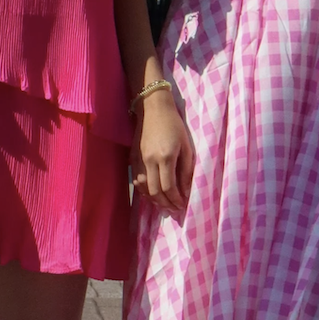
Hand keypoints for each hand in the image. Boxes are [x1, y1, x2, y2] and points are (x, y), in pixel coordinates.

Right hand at [133, 88, 194, 213]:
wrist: (153, 109)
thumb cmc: (174, 125)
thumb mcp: (186, 146)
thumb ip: (186, 170)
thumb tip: (186, 191)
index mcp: (165, 157)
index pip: (169, 187)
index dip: (176, 200)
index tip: (182, 206)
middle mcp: (149, 161)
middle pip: (155, 192)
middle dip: (165, 204)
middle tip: (174, 210)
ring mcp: (138, 160)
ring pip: (144, 189)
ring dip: (154, 200)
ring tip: (164, 205)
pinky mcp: (132, 158)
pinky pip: (137, 181)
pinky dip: (145, 191)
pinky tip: (153, 194)